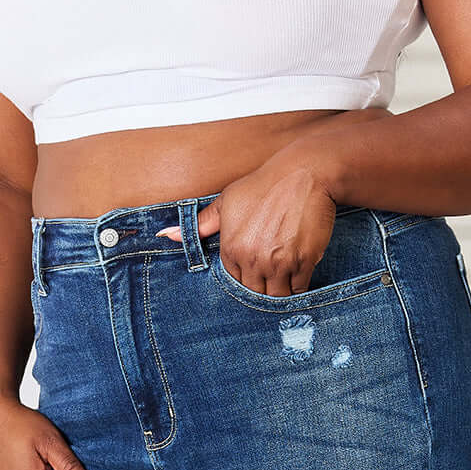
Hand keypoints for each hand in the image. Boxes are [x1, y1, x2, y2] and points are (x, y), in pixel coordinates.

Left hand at [157, 159, 336, 295]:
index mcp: (231, 248)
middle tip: (271, 279)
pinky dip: (299, 285)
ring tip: (284, 278)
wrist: (304, 172)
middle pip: (255, 295)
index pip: (234, 284)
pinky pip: (299, 288)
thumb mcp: (227, 201)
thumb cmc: (264, 186)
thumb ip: (200, 224)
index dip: (245, 280)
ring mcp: (278, 262)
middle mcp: (252, 258)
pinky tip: (299, 271)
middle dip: (262, 290)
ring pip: (277, 297)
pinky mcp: (303, 261)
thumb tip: (166, 235)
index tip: (254, 273)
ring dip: (281, 292)